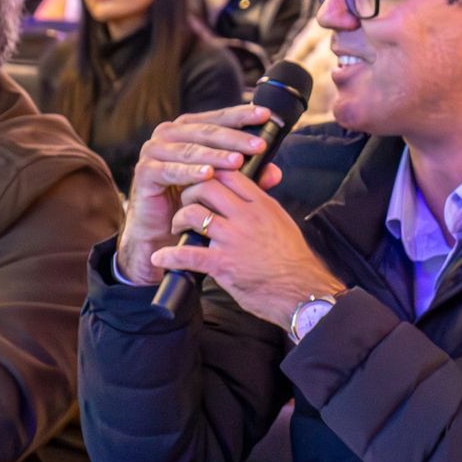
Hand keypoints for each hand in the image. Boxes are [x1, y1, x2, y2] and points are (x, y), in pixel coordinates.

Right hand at [118, 104, 281, 285]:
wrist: (162, 232)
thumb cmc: (194, 203)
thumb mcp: (225, 187)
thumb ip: (248, 177)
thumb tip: (276, 172)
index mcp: (189, 129)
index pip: (219, 118)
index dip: (242, 116)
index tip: (266, 115)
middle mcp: (169, 134)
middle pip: (206, 132)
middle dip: (234, 138)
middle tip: (258, 144)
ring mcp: (154, 151)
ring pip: (189, 149)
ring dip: (214, 155)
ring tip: (237, 161)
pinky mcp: (144, 172)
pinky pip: (168, 169)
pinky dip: (188, 171)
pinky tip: (207, 174)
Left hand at [150, 170, 344, 329]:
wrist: (302, 291)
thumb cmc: (292, 260)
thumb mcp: (280, 222)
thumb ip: (262, 205)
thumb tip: (249, 192)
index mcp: (261, 204)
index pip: (229, 173)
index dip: (210, 171)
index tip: (201, 179)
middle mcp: (246, 216)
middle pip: (206, 186)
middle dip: (190, 191)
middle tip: (185, 203)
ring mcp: (233, 239)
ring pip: (193, 213)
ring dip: (179, 219)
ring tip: (177, 228)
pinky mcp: (223, 263)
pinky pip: (188, 254)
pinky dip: (169, 256)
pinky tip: (160, 258)